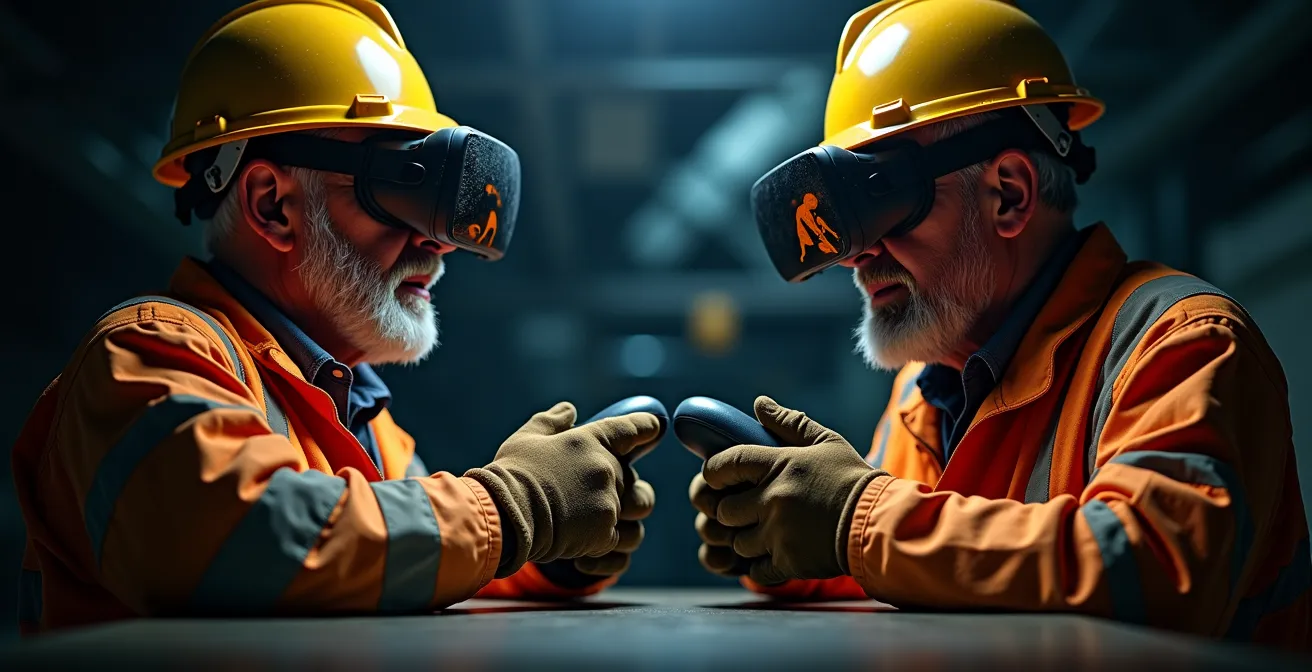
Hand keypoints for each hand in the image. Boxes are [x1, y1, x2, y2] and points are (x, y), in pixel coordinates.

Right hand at [464, 402, 662, 576]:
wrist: (505, 516)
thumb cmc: (512, 474)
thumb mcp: (527, 439)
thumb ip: (552, 422)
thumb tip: (569, 409)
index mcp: (592, 441)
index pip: (633, 428)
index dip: (647, 427)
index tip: (655, 428)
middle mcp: (607, 470)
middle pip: (634, 478)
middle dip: (621, 487)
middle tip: (591, 498)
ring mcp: (609, 503)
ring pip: (637, 511)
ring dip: (623, 517)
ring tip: (597, 524)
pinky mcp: (605, 534)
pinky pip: (620, 540)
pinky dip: (604, 546)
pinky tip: (581, 550)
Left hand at [698, 396, 887, 584]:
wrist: (880, 522)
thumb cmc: (854, 479)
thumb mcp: (826, 443)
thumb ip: (790, 423)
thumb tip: (759, 404)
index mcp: (779, 466)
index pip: (726, 464)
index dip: (713, 471)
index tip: (715, 477)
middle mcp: (773, 499)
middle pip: (724, 509)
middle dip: (730, 511)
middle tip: (743, 510)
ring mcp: (779, 533)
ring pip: (737, 543)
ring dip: (745, 540)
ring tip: (763, 534)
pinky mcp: (789, 562)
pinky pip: (756, 571)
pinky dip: (760, 567)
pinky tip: (774, 557)